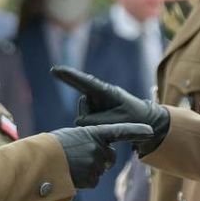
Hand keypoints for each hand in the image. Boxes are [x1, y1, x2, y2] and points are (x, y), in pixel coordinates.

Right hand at [50, 123, 153, 188]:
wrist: (40, 162)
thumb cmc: (51, 147)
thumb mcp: (71, 137)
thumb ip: (87, 142)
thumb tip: (94, 156)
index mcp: (94, 133)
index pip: (120, 131)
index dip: (136, 131)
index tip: (150, 131)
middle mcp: (98, 148)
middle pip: (109, 157)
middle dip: (102, 159)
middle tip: (82, 158)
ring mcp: (96, 164)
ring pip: (98, 171)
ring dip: (88, 170)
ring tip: (69, 166)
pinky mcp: (91, 179)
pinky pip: (92, 182)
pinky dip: (83, 181)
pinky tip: (70, 175)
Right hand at [51, 67, 169, 154]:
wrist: (145, 121)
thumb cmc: (135, 118)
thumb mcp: (120, 121)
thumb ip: (99, 121)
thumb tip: (80, 123)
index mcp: (105, 92)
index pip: (84, 82)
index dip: (69, 76)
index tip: (54, 70)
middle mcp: (97, 96)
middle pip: (83, 109)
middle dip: (93, 119)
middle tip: (112, 120)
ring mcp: (94, 105)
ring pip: (84, 120)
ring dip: (95, 125)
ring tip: (113, 124)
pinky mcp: (93, 114)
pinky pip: (86, 125)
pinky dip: (94, 130)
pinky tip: (106, 130)